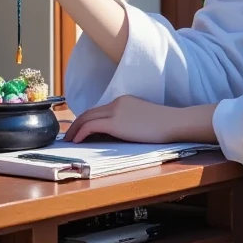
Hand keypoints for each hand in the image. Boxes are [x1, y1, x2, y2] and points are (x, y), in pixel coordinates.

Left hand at [64, 95, 191, 144]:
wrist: (174, 122)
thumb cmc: (165, 124)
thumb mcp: (143, 118)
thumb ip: (128, 121)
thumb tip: (116, 133)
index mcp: (123, 101)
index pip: (99, 110)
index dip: (86, 120)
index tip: (79, 130)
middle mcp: (117, 103)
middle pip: (89, 112)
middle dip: (76, 124)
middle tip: (68, 136)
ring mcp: (115, 112)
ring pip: (87, 118)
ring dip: (75, 130)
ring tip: (68, 141)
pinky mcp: (116, 123)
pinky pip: (91, 127)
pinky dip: (80, 133)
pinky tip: (76, 141)